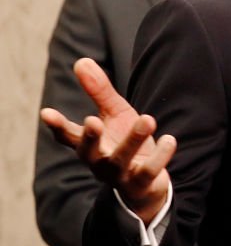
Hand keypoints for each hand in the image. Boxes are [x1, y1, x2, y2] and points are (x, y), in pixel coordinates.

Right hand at [39, 58, 175, 222]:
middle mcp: (99, 162)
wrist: (147, 181)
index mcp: (89, 145)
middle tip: (92, 120)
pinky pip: (149, 172)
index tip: (46, 113)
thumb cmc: (125, 143)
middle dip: (90, 138)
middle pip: (89, 153)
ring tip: (148, 119)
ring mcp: (119, 176)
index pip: (69, 136)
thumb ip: (99, 91)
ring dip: (133, 141)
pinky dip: (160, 156)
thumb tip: (81, 61)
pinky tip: (169, 139)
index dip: (57, 125)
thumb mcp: (115, 114)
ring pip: (121, 161)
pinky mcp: (140, 185)